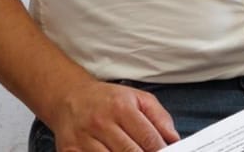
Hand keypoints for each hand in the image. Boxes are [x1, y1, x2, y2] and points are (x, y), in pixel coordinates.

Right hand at [50, 80, 179, 151]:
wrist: (70, 97)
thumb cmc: (108, 99)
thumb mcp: (137, 98)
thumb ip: (159, 117)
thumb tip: (173, 138)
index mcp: (121, 107)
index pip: (148, 138)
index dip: (161, 151)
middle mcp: (101, 123)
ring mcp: (84, 139)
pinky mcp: (70, 151)